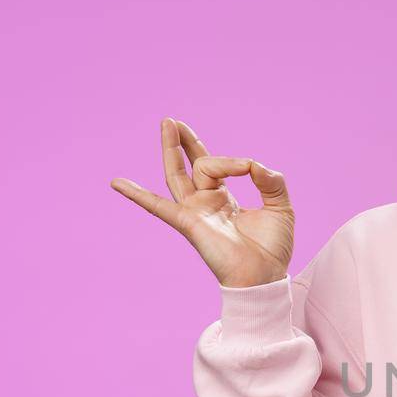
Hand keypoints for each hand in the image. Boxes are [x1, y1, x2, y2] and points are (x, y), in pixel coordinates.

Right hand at [110, 118, 294, 287]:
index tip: (251, 168)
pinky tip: (116, 183)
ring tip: (166, 124)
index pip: (220, 166)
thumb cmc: (271, 248)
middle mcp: (206, 203)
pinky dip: (137, 195)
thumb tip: (254, 164)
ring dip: (172, 149)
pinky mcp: (188, 223)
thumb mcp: (280, 207)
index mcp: (225, 199)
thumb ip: (271, 181)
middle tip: (172, 120)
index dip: (234, 160)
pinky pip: (158, 207)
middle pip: (190, 166)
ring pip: (178, 175)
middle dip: (184, 142)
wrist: (265, 276)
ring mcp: (195, 212)